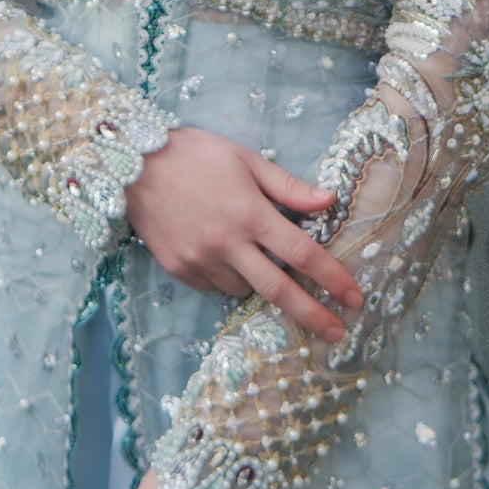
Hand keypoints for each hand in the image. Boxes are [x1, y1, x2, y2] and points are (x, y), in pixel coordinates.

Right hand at [125, 126, 361, 342]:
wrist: (132, 164)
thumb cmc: (195, 155)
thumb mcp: (246, 160)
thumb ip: (288, 186)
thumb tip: (329, 199)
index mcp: (250, 214)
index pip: (302, 254)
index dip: (333, 278)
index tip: (355, 297)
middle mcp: (227, 243)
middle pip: (279, 290)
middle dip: (313, 315)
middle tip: (338, 333)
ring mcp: (200, 260)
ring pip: (244, 290)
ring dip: (260, 283)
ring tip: (250, 254)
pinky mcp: (178, 270)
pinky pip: (214, 286)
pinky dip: (227, 278)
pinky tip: (220, 252)